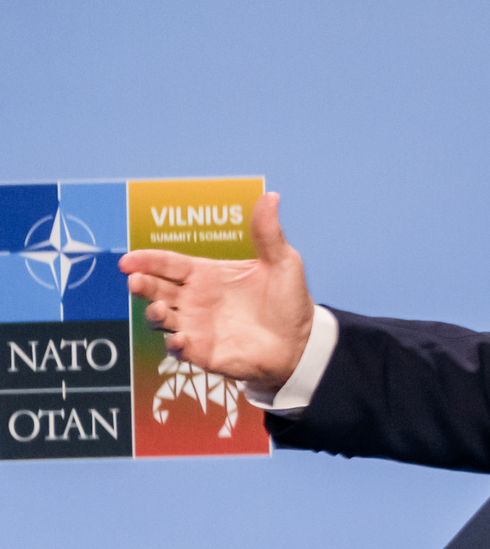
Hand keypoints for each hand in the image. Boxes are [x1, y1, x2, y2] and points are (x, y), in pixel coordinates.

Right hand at [120, 191, 314, 390]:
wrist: (301, 341)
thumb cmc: (287, 300)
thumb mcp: (282, 263)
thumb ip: (268, 233)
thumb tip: (271, 196)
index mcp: (206, 275)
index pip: (169, 264)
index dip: (147, 260)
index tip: (128, 260)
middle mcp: (194, 300)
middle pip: (156, 290)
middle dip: (142, 284)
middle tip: (135, 280)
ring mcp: (195, 326)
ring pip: (161, 319)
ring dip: (153, 314)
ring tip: (157, 307)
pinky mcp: (202, 352)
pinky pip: (179, 350)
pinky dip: (175, 345)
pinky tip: (180, 339)